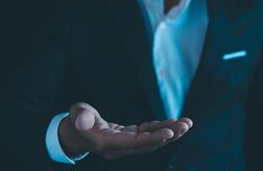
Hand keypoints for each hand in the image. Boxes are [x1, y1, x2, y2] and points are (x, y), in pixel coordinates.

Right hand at [59, 102, 192, 159]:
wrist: (76, 132)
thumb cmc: (76, 121)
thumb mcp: (76, 115)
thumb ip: (80, 117)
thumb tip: (83, 120)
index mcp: (107, 143)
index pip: (134, 143)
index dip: (152, 138)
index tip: (170, 131)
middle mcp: (119, 148)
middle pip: (147, 144)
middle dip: (168, 135)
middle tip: (187, 125)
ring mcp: (125, 145)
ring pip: (150, 141)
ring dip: (169, 133)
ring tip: (186, 124)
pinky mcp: (128, 139)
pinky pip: (147, 136)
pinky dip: (160, 130)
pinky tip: (171, 123)